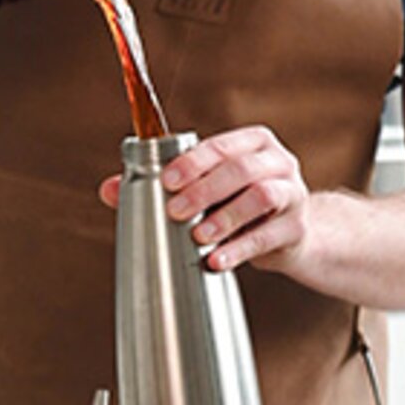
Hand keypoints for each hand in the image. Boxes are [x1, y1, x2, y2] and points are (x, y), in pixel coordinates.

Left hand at [99, 127, 310, 272]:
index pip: (221, 145)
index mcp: (253, 143)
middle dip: (205, 189)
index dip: (193, 162)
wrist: (291, 236)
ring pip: (261, 198)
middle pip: (242, 169)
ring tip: (198, 237)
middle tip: (175, 211)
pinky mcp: (296, 229)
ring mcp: (293, 194)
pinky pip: (267, 237)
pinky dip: (239, 249)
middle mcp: (278, 162)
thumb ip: (161, 187)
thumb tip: (108, 189)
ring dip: (225, 217)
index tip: (167, 181)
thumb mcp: (207, 189)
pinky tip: (216, 261)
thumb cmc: (238, 204)